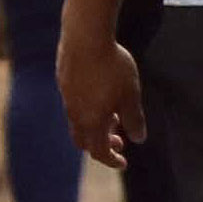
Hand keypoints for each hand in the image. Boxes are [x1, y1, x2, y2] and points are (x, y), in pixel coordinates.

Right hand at [58, 28, 145, 167]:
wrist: (85, 38)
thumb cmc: (112, 68)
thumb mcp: (131, 95)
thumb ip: (134, 119)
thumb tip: (138, 139)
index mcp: (91, 120)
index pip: (98, 151)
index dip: (111, 160)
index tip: (123, 163)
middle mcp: (74, 113)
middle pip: (84, 140)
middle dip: (101, 145)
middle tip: (119, 142)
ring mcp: (66, 97)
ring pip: (79, 122)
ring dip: (96, 126)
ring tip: (115, 118)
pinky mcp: (64, 82)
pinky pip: (74, 105)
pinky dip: (89, 111)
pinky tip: (102, 97)